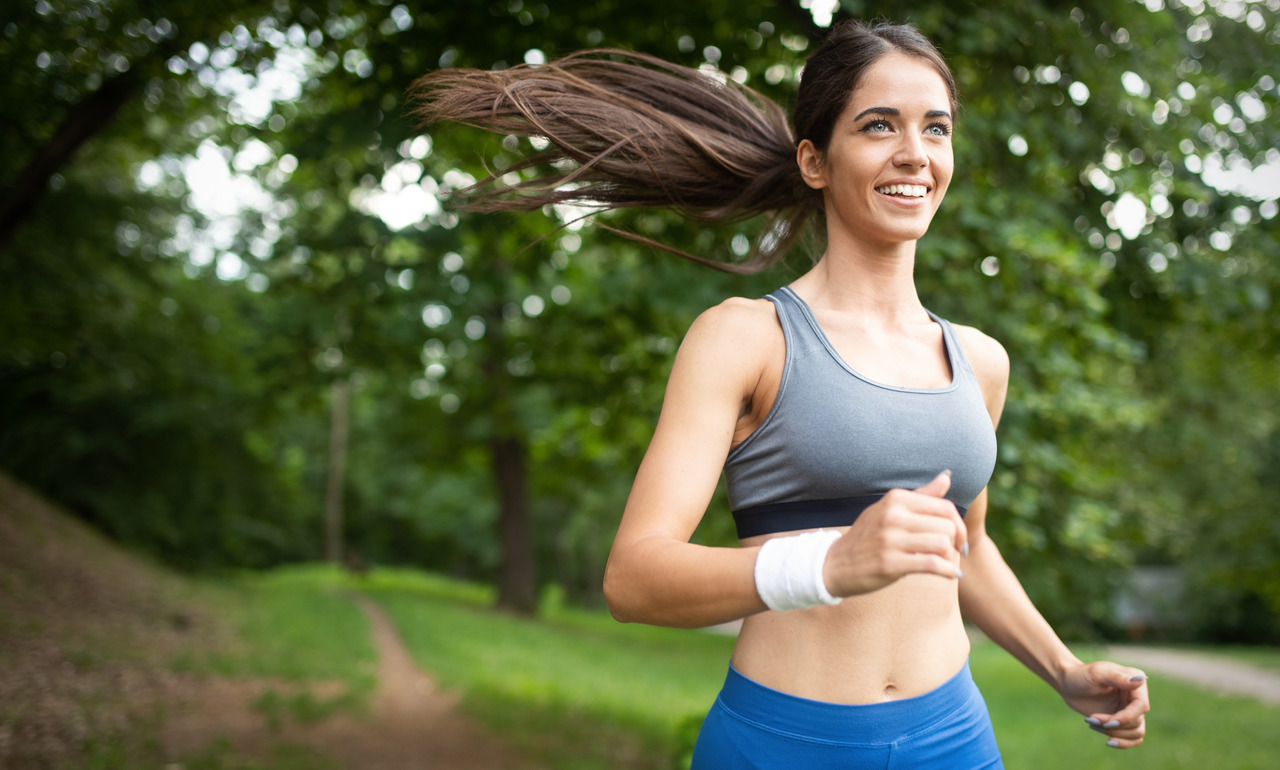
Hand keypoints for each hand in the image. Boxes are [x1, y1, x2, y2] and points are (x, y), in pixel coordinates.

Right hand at [822, 471, 967, 597]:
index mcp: (896, 499)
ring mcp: (889, 539)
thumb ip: (921, 495)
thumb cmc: (868, 536)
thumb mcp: (890, 509)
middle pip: (947, 526)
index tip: (958, 538)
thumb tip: (947, 477)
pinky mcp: (889, 563)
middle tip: (954, 552)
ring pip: (942, 544)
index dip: (959, 525)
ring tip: (945, 562)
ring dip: (950, 557)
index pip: (945, 507)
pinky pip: (932, 564)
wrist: (836, 564)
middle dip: (956, 542)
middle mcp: (893, 515)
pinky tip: (949, 575)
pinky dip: (947, 571)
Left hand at [1059, 660, 1149, 748]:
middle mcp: (1137, 695)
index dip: (1126, 717)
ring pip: (1136, 732)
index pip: (1141, 705)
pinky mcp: (1124, 720)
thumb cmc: (1080, 675)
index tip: (1107, 722)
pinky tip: (1108, 741)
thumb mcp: (1096, 673)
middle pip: (1137, 721)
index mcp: (1135, 679)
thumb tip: (1139, 680)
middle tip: (1091, 719)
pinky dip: (1122, 742)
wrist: (1069, 684)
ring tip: (1092, 723)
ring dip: (1114, 733)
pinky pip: (1134, 738)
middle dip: (1114, 725)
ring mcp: (1131, 709)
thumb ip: (1116, 676)